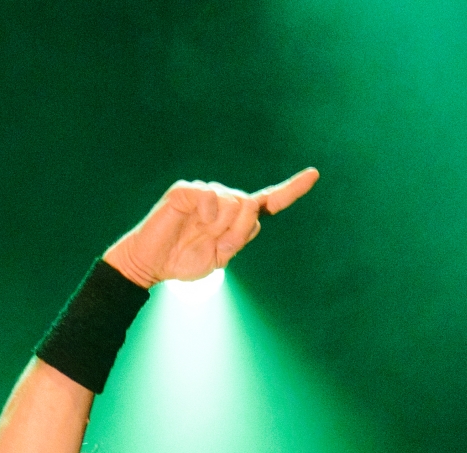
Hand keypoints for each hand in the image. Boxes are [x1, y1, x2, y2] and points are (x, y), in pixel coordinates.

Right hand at [103, 169, 318, 288]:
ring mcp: (207, 192)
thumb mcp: (221, 257)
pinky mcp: (188, 190)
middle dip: (238, 233)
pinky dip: (207, 214)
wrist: (152, 264)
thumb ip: (240, 236)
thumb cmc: (185, 261)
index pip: (268, 202)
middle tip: (216, 246)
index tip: (314, 175)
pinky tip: (195, 220)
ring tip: (200, 235)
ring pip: (235, 203)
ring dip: (222, 227)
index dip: (291, 189)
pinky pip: (211, 197)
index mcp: (236, 218)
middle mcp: (224, 200)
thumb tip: (252, 205)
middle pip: (251, 208)